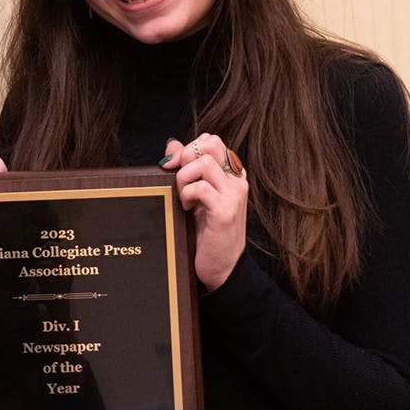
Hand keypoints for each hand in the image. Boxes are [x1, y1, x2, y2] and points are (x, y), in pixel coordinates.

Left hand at [161, 134, 248, 291]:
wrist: (221, 268)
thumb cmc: (207, 232)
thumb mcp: (196, 195)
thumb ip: (186, 168)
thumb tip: (172, 145)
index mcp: (231, 174)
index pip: (211, 141)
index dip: (188, 148)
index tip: (175, 167)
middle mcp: (236, 180)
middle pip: (211, 143)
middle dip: (186, 157)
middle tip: (179, 180)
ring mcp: (233, 195)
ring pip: (204, 162)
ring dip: (184, 178)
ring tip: (184, 197)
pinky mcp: (225, 211)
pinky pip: (201, 187)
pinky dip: (187, 194)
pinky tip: (186, 208)